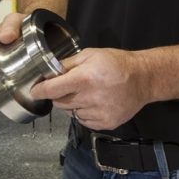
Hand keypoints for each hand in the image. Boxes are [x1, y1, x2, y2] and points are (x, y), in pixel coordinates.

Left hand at [29, 47, 148, 130]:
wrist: (143, 78)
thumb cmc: (116, 63)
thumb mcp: (90, 55)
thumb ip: (68, 64)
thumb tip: (49, 72)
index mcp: (86, 78)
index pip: (53, 89)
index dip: (41, 90)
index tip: (35, 91)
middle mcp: (92, 98)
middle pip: (60, 103)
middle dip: (58, 95)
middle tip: (67, 87)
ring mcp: (100, 113)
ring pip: (71, 113)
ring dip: (72, 105)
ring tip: (85, 93)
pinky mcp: (107, 123)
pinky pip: (84, 121)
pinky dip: (83, 113)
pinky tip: (93, 102)